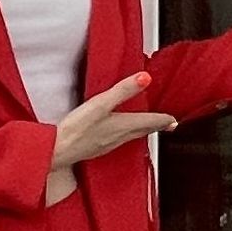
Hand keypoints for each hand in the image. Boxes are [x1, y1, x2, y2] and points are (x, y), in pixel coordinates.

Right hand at [48, 70, 175, 179]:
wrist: (57, 152)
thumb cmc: (76, 129)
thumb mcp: (100, 104)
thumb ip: (122, 91)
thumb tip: (145, 78)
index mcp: (123, 125)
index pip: (149, 122)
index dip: (163, 119)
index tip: (174, 119)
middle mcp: (119, 137)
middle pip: (143, 131)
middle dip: (156, 126)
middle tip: (168, 124)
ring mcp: (108, 144)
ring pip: (132, 137)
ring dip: (142, 131)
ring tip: (148, 127)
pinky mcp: (97, 148)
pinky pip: (119, 140)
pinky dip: (127, 135)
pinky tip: (119, 134)